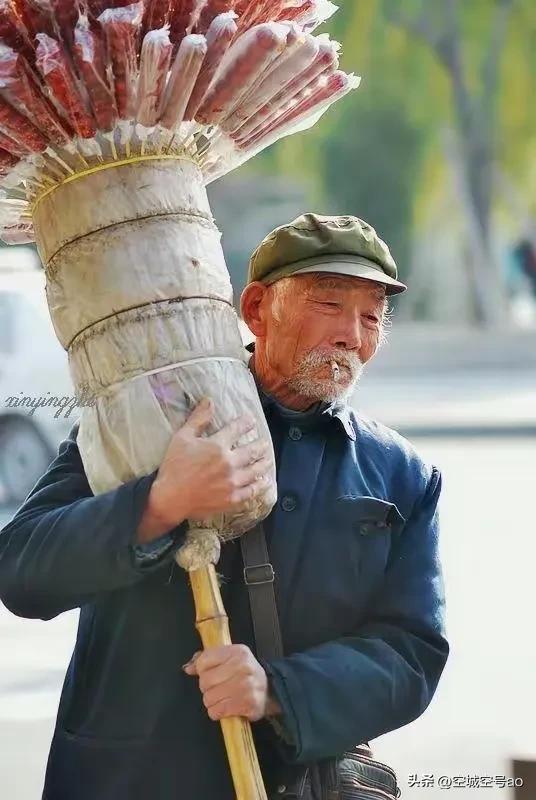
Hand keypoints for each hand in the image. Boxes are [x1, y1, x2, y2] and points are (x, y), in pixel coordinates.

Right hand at [137, 398, 271, 542]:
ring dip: (264, 463)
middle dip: (260, 445)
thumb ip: (198, 419)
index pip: (237, 429)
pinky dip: (260, 485)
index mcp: (217, 445)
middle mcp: (229, 462)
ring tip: (268, 459)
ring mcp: (233, 482)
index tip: (251, 421)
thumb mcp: (182, 438)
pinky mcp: (233, 498)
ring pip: (256, 470)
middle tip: (264, 443)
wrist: (170, 499)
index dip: (246, 423)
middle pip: (252, 450)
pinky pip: (252, 491)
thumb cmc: (174, 467)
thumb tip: (210, 400)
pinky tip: (264, 482)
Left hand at [183, 644, 281, 722]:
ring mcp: (245, 687)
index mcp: (237, 652)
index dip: (202, 670)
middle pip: (205, 681)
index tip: (210, 672)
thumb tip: (188, 668)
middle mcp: (242, 667)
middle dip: (207, 687)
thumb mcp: (230, 658)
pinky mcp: (247, 705)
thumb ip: (207, 658)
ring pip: (208, 698)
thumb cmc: (245, 673)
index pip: (204, 661)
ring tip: (223, 697)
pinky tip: (226, 706)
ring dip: (212, 701)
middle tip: (218, 687)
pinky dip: (217, 712)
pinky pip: (217, 711)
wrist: (270, 689)